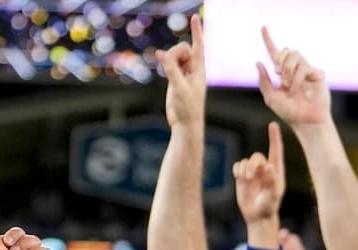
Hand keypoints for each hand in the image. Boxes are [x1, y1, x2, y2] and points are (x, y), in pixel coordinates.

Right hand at [156, 14, 204, 128]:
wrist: (185, 124)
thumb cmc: (188, 108)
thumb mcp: (179, 87)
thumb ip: (170, 70)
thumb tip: (160, 54)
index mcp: (199, 70)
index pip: (198, 46)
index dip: (197, 31)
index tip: (194, 17)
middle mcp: (192, 69)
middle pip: (182, 49)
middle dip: (174, 53)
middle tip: (168, 66)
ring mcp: (183, 73)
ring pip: (174, 55)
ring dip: (168, 59)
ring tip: (168, 73)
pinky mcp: (174, 79)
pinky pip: (169, 63)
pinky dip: (164, 61)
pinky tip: (158, 59)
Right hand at [234, 121, 285, 229]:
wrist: (257, 216)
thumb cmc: (269, 206)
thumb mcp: (273, 194)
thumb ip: (272, 180)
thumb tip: (268, 165)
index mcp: (276, 170)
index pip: (276, 150)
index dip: (274, 137)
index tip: (273, 125)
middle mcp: (264, 168)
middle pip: (256, 156)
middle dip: (252, 165)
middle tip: (250, 177)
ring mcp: (253, 172)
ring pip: (246, 161)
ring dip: (244, 169)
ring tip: (246, 180)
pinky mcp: (242, 176)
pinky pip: (237, 166)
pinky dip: (237, 170)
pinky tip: (240, 178)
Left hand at [257, 27, 331, 126]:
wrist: (305, 122)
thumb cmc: (290, 112)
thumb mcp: (271, 98)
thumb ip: (264, 81)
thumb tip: (258, 62)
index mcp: (283, 73)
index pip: (275, 53)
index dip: (268, 40)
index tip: (262, 28)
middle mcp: (295, 69)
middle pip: (286, 50)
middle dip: (280, 59)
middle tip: (278, 74)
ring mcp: (307, 70)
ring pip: (295, 54)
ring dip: (288, 69)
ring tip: (288, 85)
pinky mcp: (317, 74)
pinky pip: (304, 68)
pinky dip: (297, 80)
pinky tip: (298, 90)